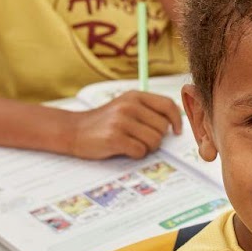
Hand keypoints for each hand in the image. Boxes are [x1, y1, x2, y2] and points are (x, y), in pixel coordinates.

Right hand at [64, 91, 182, 158]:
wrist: (73, 130)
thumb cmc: (105, 122)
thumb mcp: (125, 107)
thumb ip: (148, 110)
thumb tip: (176, 122)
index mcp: (135, 96)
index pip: (168, 105)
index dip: (177, 120)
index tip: (177, 131)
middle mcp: (129, 106)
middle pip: (162, 128)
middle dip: (156, 138)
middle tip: (140, 139)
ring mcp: (121, 121)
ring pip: (154, 141)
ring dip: (146, 147)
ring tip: (131, 143)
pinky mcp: (114, 138)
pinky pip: (140, 151)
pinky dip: (135, 154)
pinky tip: (123, 149)